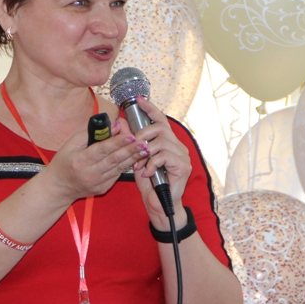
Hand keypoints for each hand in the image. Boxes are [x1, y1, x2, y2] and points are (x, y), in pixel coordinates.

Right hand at [45, 119, 146, 204]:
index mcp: (81, 160)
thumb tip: (112, 126)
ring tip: (144, 149)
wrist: (60, 186)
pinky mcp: (103, 188)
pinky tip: (135, 158)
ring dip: (133, 157)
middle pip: (114, 159)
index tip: (130, 135)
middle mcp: (90, 173)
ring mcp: (98, 182)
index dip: (117, 142)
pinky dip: (126, 165)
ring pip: (118, 168)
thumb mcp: (71, 143)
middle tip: (143, 142)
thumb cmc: (64, 161)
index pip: (102, 150)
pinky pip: (117, 174)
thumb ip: (91, 134)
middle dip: (130, 150)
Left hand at [130, 97, 191, 228]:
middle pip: (160, 127)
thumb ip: (131, 141)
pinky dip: (152, 164)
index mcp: (167, 141)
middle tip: (134, 147)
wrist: (159, 204)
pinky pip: (164, 156)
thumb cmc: (149, 182)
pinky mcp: (183, 166)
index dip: (150, 107)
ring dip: (146, 153)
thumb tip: (121, 122)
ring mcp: (182, 155)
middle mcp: (177, 145)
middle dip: (143, 134)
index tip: (139, 99)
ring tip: (140, 165)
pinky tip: (147, 173)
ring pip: (161, 141)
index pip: (160, 118)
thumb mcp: (136, 158)